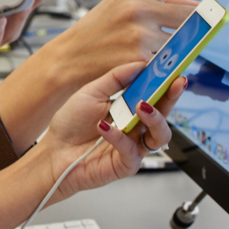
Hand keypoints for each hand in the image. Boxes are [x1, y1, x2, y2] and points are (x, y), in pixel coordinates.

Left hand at [39, 61, 185, 202]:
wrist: (54, 151)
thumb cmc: (71, 124)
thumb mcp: (91, 93)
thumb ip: (115, 79)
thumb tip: (140, 64)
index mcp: (130, 109)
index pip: (156, 95)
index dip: (167, 83)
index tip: (174, 69)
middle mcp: (136, 128)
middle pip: (164, 114)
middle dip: (171, 98)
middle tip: (173, 83)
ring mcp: (134, 147)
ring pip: (160, 135)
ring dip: (154, 119)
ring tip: (140, 106)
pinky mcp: (126, 164)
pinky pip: (131, 150)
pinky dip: (118, 136)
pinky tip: (103, 127)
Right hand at [42, 0, 228, 89]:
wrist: (69, 57)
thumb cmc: (99, 29)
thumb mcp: (124, 3)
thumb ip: (160, 1)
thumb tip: (200, 7)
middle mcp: (139, 6)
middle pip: (192, 16)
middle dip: (192, 28)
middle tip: (174, 34)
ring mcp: (140, 32)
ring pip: (182, 42)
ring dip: (174, 49)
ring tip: (142, 50)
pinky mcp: (140, 56)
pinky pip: (168, 61)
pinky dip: (160, 65)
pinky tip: (137, 63)